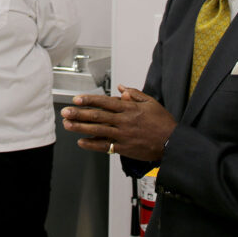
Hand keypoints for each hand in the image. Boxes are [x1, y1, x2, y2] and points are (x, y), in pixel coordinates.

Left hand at [60, 85, 176, 160]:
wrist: (172, 143)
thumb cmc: (162, 123)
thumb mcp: (151, 102)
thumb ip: (134, 94)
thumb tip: (121, 88)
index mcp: (129, 109)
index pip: (105, 102)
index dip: (89, 100)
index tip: (77, 99)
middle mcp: (124, 121)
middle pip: (97, 116)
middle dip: (79, 113)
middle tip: (66, 111)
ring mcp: (123, 135)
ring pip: (98, 130)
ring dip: (81, 127)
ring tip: (68, 125)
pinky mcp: (124, 148)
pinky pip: (105, 146)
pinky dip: (92, 144)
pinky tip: (81, 142)